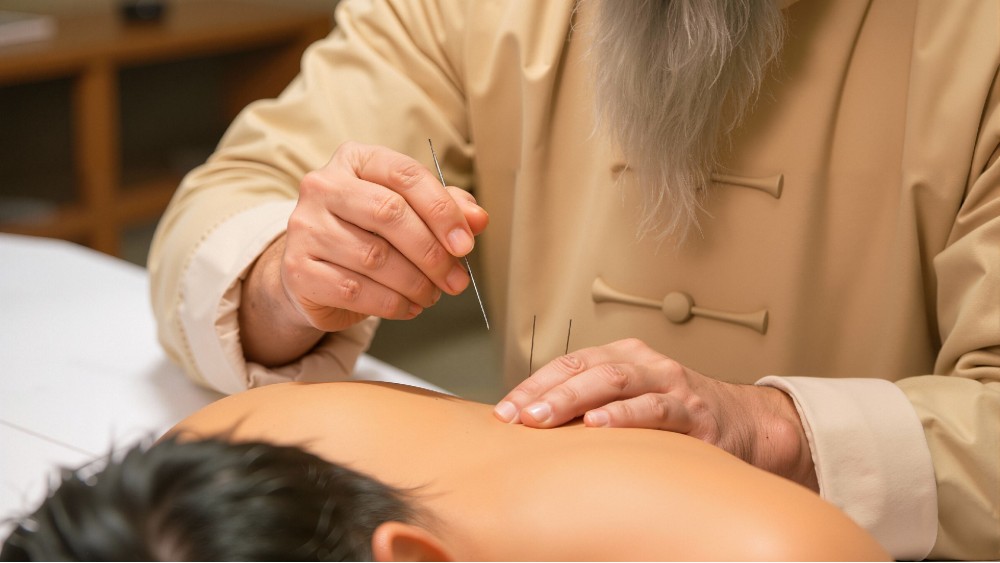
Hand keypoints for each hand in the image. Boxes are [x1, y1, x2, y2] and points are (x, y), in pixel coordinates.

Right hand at [239, 142, 487, 365]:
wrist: (314, 272)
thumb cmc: (367, 234)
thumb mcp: (408, 213)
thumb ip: (445, 210)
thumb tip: (478, 219)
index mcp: (354, 160)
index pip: (405, 174)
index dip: (442, 210)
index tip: (465, 244)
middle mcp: (323, 186)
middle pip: (390, 213)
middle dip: (432, 252)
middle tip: (456, 280)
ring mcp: (305, 227)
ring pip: (374, 257)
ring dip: (415, 283)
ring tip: (432, 294)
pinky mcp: (298, 269)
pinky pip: (355, 290)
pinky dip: (391, 304)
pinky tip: (407, 306)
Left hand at [494, 338, 817, 488]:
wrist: (748, 425)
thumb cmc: (680, 417)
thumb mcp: (633, 402)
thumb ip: (593, 408)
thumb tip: (535, 428)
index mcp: (624, 357)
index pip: (568, 363)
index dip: (533, 385)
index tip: (504, 411)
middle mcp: (645, 364)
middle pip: (586, 368)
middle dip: (545, 392)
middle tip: (516, 416)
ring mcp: (670, 385)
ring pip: (615, 381)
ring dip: (574, 400)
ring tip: (544, 419)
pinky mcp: (693, 414)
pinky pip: (654, 410)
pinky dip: (623, 417)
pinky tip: (599, 426)